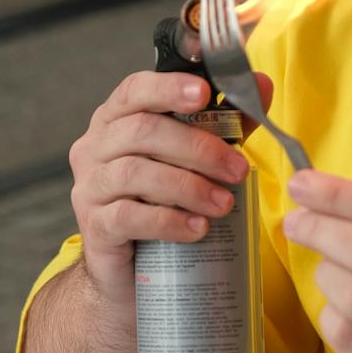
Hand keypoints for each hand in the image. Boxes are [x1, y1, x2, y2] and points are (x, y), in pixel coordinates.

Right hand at [70, 69, 273, 299]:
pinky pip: (127, 216)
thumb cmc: (164, 201)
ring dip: (187, 186)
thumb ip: (226, 122)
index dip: (168, 87)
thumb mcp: (197, 157)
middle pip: (141, 131)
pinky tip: (196, 228)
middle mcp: (95, 147)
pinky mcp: (94, 226)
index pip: (134, 90)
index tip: (203, 93)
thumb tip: (261, 86)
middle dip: (196, 148)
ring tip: (223, 204)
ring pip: (134, 173)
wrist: (131, 266)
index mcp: (116, 120)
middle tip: (236, 169)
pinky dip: (167, 221)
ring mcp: (90, 187)